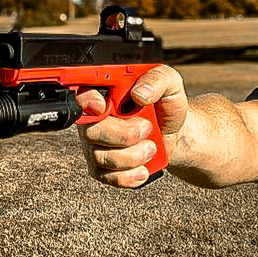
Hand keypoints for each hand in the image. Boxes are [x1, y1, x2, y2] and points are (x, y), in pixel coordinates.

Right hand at [76, 65, 187, 187]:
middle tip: (147, 128)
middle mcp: (94, 119)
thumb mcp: (169, 83)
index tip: (103, 107)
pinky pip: (108, 176)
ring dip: (133, 156)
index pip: (81, 94)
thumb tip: (139, 93)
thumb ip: (157, 79)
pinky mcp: (103, 168)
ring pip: (101, 157)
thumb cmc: (166, 105)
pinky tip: (144, 167)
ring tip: (152, 147)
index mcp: (105, 93)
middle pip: (91, 131)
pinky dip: (131, 175)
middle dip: (123, 135)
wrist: (177, 134)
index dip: (86, 101)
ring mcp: (95, 145)